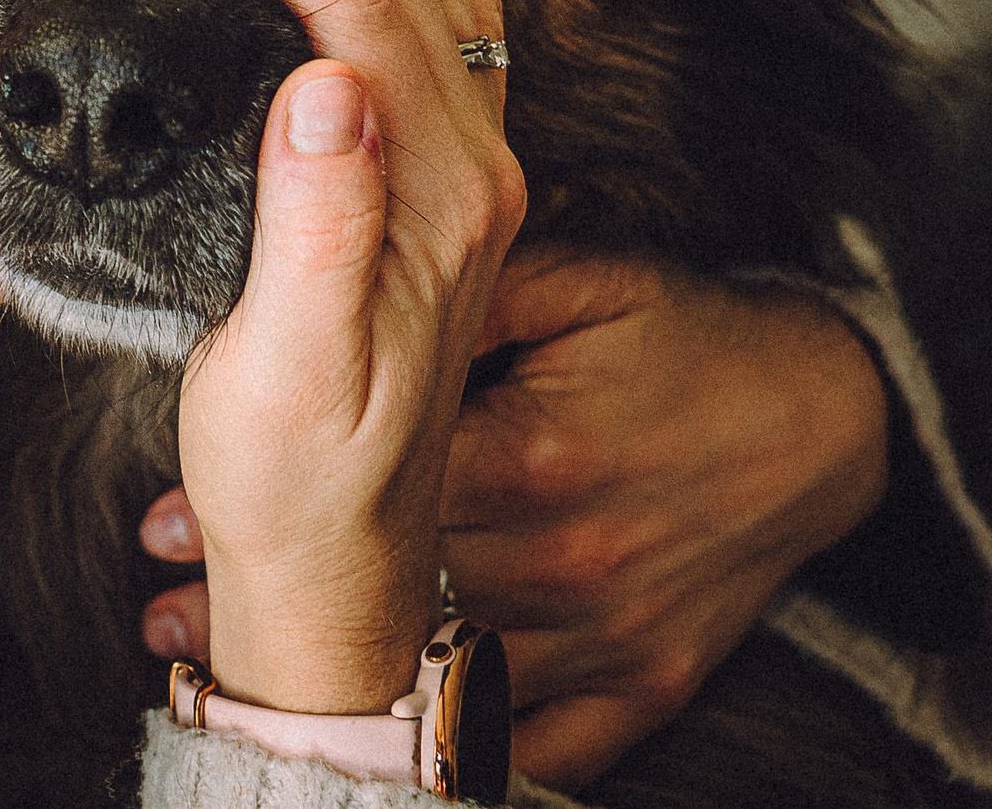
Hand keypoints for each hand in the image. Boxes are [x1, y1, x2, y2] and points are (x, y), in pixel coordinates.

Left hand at [137, 252, 889, 786]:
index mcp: (538, 454)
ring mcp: (609, 632)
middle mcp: (568, 557)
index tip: (167, 526)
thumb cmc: (681, 336)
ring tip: (224, 674)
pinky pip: (539, 741)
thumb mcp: (579, 284)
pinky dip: (454, 737)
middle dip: (281, 602)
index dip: (270, 513)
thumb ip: (463, 288)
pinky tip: (369, 731)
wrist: (824, 419)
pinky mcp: (646, 684)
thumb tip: (354, 251)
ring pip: (447, 673)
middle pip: (393, 593)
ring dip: (340, 679)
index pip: (372, 494)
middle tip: (168, 612)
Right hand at [145, 0, 523, 714]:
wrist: (347, 562)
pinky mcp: (446, 177)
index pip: (355, 0)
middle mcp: (474, 166)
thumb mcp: (285, 374)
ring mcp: (470, 167)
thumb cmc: (295, 479)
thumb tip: (324, 82)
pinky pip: (455, 18)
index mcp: (434, 197)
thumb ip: (316, 227)